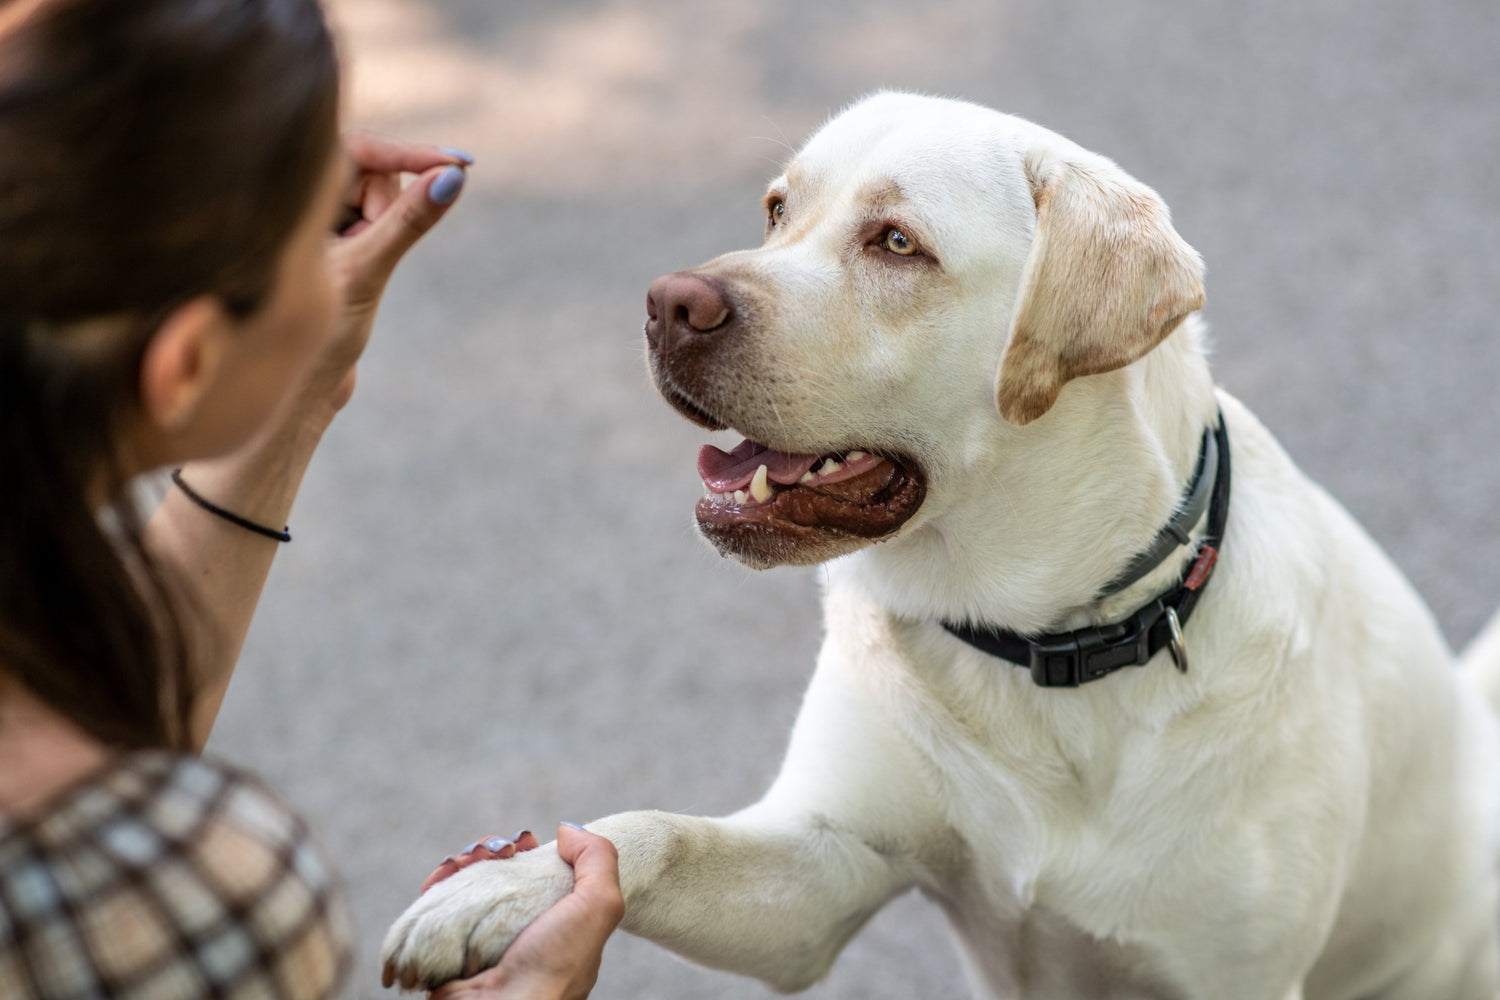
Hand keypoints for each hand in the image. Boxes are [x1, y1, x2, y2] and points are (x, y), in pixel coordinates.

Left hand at [308, 132, 470, 415]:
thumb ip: (409, 221)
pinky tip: (351, 276)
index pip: (362, 148)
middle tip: (370, 254)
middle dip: (386, 211)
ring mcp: (310, 213)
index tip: (458, 164)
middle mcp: (294, 195)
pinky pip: (373, 217)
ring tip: (354, 272)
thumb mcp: (367, 269)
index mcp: (286, 192)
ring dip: (381, 231)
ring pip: (375, 197)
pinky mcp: (326, 231)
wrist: (292, 385)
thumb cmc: (311, 333)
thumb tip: (454, 178)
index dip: (411, 154)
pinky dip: (377, 241)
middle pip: (371, 172)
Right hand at [422, 824, 623, 999]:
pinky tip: (445, 872)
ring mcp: (479, 941)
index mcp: (555, 926)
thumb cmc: (554, 967)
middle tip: (495, 850)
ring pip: (467, 886)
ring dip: (464, 860)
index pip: (540, 877)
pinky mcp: (443, 949)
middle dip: (493, 850)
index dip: (530, 851)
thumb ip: (597, 860)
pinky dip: (437, 882)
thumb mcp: (599, 907)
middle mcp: (517, 934)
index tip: (524, 842)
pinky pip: (435, 906)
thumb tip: (566, 831)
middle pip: (501, 876)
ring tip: (466, 858)